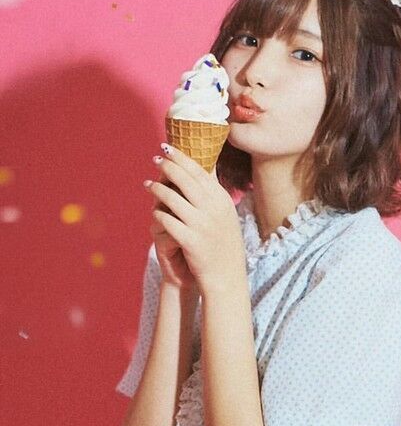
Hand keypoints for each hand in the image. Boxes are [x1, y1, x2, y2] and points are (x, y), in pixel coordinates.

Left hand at [144, 143, 246, 295]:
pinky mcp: (190, 240)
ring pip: (173, 198)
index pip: (200, 171)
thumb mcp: (226, 215)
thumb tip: (206, 167)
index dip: (182, 158)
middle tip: (155, 159)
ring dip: (157, 189)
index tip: (168, 148)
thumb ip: (214, 193)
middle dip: (168, 167)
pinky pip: (167, 221)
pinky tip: (153, 212)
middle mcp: (214, 208)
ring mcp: (202, 224)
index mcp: (222, 199)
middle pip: (185, 179)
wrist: (227, 277)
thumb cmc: (223, 244)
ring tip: (147, 184)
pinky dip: (158, 214)